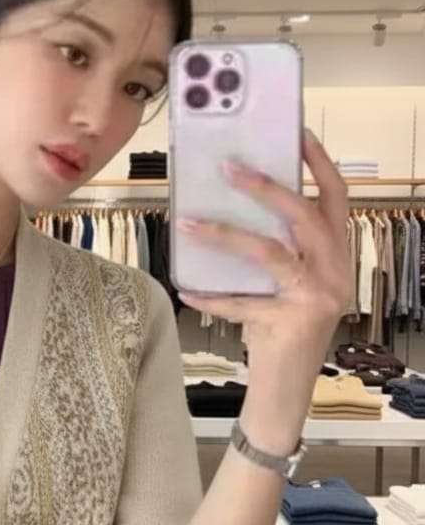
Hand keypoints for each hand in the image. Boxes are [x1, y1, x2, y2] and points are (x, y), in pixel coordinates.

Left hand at [176, 128, 350, 372]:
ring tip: (188, 222)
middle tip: (230, 168)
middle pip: (305, 216)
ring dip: (225, 234)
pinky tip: (186, 291)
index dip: (319, 166)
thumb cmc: (280, 332)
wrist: (285, 390)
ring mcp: (315, 298)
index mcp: (337, 258)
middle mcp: (335, 274)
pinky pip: (240, 301)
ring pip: (270, 252)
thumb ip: (276, 252)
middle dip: (267, 188)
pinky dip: (210, 295)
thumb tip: (231, 208)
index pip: (336, 200)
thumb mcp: (286, 286)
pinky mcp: (289, 322)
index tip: (298, 135)